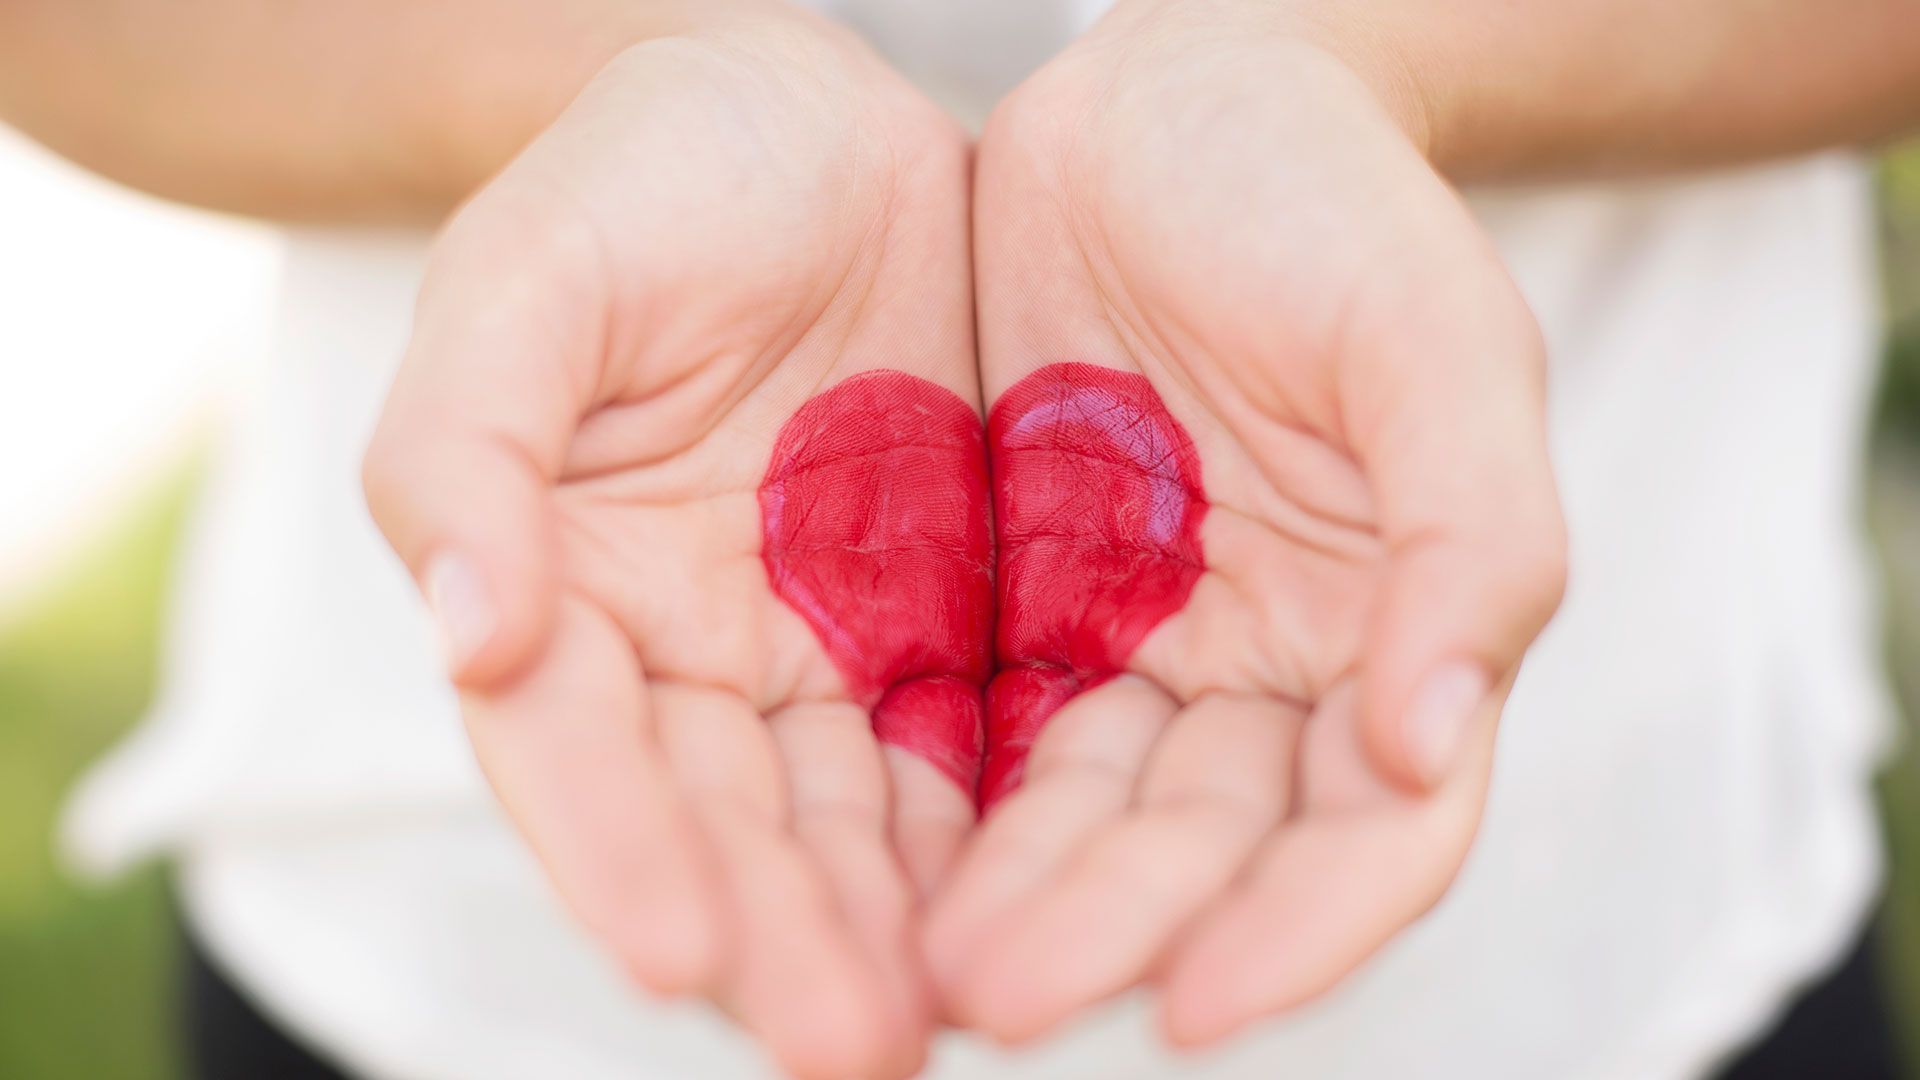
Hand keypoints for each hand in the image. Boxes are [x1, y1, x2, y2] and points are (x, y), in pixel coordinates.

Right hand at [361, 12, 979, 1076]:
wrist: (817, 120)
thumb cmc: (648, 177)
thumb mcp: (530, 276)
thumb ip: (469, 449)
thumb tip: (465, 630)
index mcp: (559, 582)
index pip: (570, 746)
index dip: (614, 847)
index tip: (670, 949)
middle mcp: (682, 648)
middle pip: (720, 822)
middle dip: (775, 937)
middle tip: (844, 1045)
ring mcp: (817, 645)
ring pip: (849, 817)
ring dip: (888, 926)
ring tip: (941, 1019)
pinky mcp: (939, 624)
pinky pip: (970, 749)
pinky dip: (991, 837)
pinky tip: (1032, 908)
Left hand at [925, 0, 1566, 1046]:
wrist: (1166, 98)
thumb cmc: (1329, 200)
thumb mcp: (1432, 336)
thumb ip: (1472, 535)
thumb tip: (1444, 735)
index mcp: (1396, 626)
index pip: (1375, 828)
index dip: (1302, 930)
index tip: (1195, 1009)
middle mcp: (1268, 666)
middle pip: (1202, 846)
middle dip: (1109, 927)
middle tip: (993, 997)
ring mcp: (1137, 639)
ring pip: (1078, 810)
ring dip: (1008, 896)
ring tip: (908, 967)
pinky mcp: (1019, 599)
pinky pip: (971, 725)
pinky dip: (930, 804)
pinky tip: (862, 863)